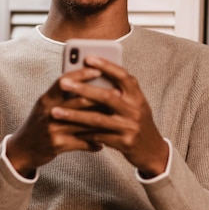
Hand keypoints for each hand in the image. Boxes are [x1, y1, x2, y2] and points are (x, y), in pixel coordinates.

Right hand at [6, 65, 108, 177]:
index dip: (81, 74)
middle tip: (118, 94)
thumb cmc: (39, 124)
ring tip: (116, 118)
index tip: (98, 69)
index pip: (64, 81)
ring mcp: (53, 128)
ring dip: (102, 121)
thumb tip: (87, 84)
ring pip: (84, 122)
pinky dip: (94, 143)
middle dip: (100, 97)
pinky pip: (82, 142)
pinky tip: (103, 143)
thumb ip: (62, 96)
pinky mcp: (57, 144)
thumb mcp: (46, 106)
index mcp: (46, 98)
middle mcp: (49, 111)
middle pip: (78, 100)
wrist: (23, 149)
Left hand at [50, 55, 168, 177]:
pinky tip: (68, 129)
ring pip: (97, 119)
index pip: (122, 76)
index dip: (106, 65)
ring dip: (74, 115)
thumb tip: (91, 76)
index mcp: (137, 96)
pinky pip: (98, 136)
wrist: (153, 150)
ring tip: (55, 112)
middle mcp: (135, 109)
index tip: (88, 58)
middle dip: (82, 88)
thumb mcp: (134, 103)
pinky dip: (82, 132)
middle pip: (106, 96)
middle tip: (63, 83)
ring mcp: (130, 127)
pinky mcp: (124, 143)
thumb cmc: (138, 122)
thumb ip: (119, 91)